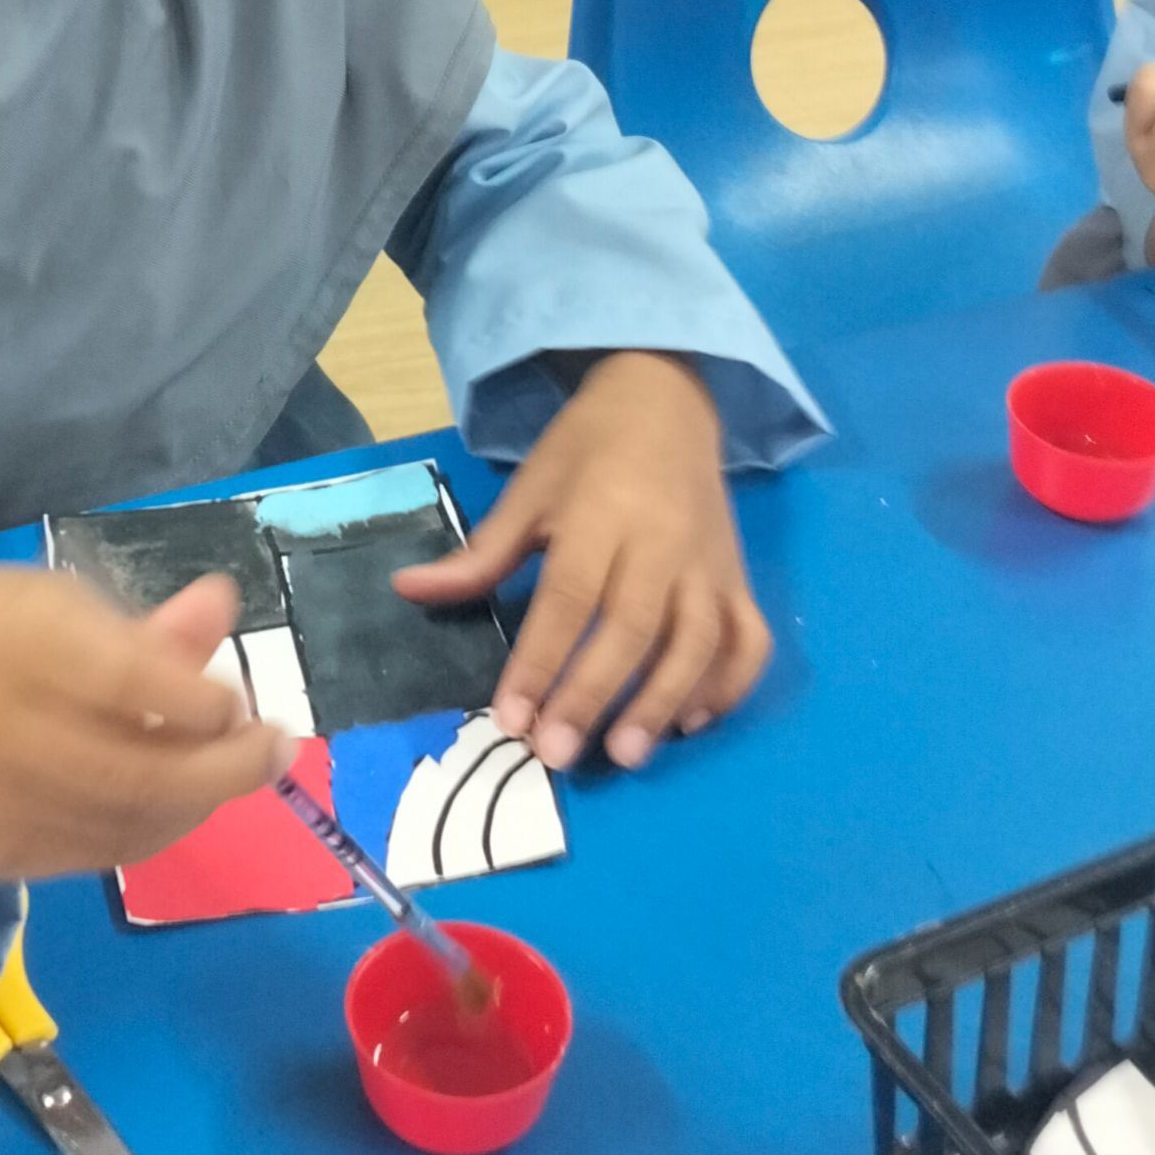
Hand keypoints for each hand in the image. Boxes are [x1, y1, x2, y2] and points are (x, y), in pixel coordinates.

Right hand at [0, 567, 289, 884]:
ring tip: (222, 772)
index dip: (203, 701)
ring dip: (193, 805)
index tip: (239, 700)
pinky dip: (145, 832)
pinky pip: (92, 856)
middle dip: (224, 770)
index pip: (129, 683)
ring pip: (124, 827)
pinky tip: (167, 802)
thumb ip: (139, 624)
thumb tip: (221, 607)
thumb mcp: (48, 601)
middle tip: (275, 749)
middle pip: (135, 772)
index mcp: (6, 640)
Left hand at [393, 351, 766, 774]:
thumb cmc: (587, 449)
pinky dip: (727, 686)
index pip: (569, 598)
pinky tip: (691, 723)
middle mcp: (662, 542)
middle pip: (632, 628)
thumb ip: (481, 553)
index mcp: (601, 514)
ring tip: (625, 755)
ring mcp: (709, 563)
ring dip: (663, 703)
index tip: (511, 718)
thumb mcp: (529, 489)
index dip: (539, 661)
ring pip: (697, 642)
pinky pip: (746, 640)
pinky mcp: (739, 577)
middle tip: (556, 754)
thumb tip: (408, 592)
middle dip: (592, 696)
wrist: (666, 399)